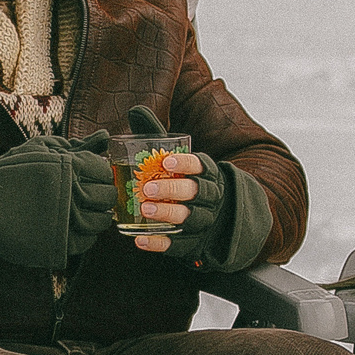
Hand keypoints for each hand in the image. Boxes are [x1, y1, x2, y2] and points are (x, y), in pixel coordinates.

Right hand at [0, 137, 116, 268]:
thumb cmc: (15, 171)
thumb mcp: (42, 148)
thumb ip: (77, 145)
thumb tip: (106, 137)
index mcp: (68, 166)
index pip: (104, 171)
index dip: (102, 172)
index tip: (93, 175)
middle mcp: (71, 193)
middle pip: (107, 196)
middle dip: (104, 193)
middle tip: (92, 193)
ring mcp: (67, 221)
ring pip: (102, 220)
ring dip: (99, 214)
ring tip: (85, 210)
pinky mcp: (61, 243)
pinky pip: (89, 241)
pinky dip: (88, 233)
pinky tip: (76, 224)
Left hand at [122, 105, 228, 255]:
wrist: (218, 217)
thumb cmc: (186, 180)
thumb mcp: (177, 158)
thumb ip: (158, 137)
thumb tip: (136, 109)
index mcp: (208, 173)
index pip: (201, 166)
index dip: (186, 164)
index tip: (168, 161)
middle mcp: (210, 197)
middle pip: (196, 194)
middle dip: (174, 191)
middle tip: (149, 189)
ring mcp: (204, 222)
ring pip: (189, 219)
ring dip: (168, 215)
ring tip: (146, 211)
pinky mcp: (194, 243)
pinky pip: (179, 245)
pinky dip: (160, 244)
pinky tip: (140, 239)